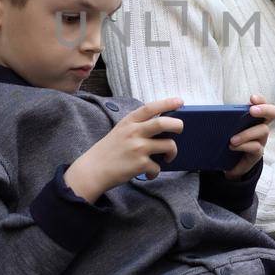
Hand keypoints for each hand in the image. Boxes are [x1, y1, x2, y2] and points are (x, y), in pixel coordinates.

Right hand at [66, 97, 182, 201]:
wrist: (93, 170)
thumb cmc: (108, 151)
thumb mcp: (120, 131)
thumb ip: (137, 126)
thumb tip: (162, 126)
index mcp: (129, 122)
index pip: (150, 107)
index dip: (167, 103)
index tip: (180, 101)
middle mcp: (134, 132)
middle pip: (164, 123)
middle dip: (178, 125)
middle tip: (180, 130)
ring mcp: (138, 148)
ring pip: (168, 145)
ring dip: (172, 152)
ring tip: (168, 157)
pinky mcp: (140, 164)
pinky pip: (158, 167)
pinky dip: (155, 172)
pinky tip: (148, 173)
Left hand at [225, 94, 274, 178]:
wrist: (228, 165)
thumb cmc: (228, 141)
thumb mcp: (227, 128)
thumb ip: (225, 119)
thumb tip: (210, 112)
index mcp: (254, 118)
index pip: (263, 104)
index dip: (260, 100)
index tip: (251, 98)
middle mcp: (261, 126)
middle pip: (273, 113)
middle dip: (264, 109)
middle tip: (252, 111)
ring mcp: (261, 140)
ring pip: (263, 130)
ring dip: (246, 133)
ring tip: (232, 139)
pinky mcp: (258, 153)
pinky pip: (256, 147)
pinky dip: (244, 146)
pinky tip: (232, 147)